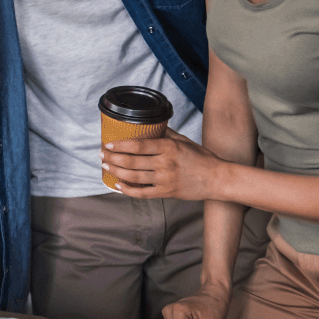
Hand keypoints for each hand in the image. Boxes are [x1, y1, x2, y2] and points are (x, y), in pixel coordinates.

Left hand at [101, 128, 222, 200]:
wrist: (217, 179)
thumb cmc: (201, 158)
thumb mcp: (183, 141)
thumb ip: (166, 134)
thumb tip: (150, 126)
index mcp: (168, 148)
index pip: (138, 145)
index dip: (120, 145)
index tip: (108, 144)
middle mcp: (165, 163)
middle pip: (131, 162)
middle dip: (112, 158)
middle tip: (101, 155)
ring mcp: (165, 179)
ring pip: (133, 177)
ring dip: (115, 172)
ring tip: (105, 167)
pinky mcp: (166, 193)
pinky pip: (142, 193)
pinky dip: (128, 190)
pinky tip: (118, 186)